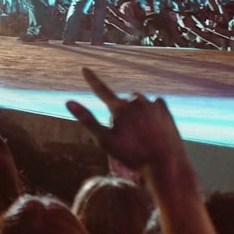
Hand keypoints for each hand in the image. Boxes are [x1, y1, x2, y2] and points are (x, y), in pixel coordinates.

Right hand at [65, 67, 186, 171]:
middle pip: (121, 102)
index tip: (84, 69)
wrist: (165, 164)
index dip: (91, 79)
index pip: (101, 90)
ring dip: (135, 112)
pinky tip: (153, 126)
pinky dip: (150, 111)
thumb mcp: (105, 140)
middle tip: (127, 136)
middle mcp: (135, 101)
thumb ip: (87, 119)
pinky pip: (153, 103)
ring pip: (137, 103)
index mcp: (119, 108)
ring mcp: (152, 104)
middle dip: (120, 114)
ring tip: (141, 134)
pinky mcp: (165, 109)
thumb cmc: (132, 155)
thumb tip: (68, 102)